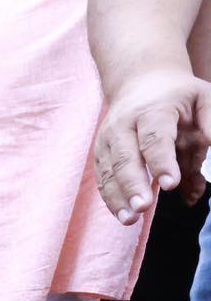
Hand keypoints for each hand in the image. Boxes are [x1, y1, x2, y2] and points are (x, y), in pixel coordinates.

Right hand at [95, 71, 210, 224]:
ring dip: (118, 197)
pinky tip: (123, 214)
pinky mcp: (101, 154)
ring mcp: (108, 140)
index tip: (171, 183)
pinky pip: (103, 178)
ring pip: (109, 171)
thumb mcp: (203, 99)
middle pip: (125, 157)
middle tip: (144, 206)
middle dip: (133, 183)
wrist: (140, 81)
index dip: (161, 161)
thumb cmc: (178, 96)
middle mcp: (123, 125)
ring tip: (130, 219)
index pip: (155, 138)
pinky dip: (111, 198)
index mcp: (152, 110)